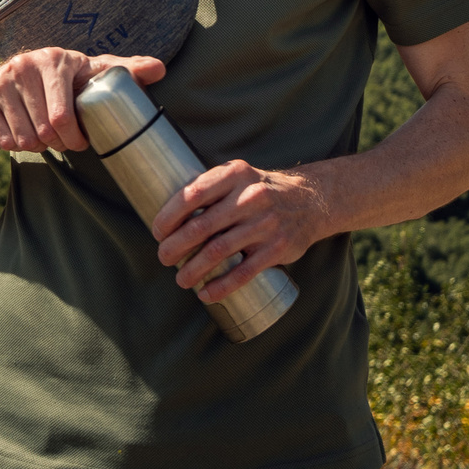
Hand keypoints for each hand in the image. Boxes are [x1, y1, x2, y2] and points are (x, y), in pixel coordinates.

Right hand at [0, 48, 164, 154]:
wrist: (13, 77)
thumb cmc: (64, 77)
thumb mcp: (93, 71)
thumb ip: (127, 69)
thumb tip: (160, 69)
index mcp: (55, 59)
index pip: (62, 116)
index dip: (74, 138)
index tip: (82, 142)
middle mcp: (24, 65)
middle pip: (44, 132)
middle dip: (58, 145)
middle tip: (64, 142)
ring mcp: (0, 81)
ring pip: (23, 139)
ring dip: (38, 146)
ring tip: (46, 135)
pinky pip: (3, 140)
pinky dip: (15, 144)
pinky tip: (24, 132)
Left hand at [151, 159, 331, 302]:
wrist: (310, 200)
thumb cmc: (260, 190)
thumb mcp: (238, 176)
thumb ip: (209, 189)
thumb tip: (168, 216)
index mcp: (235, 174)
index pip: (193, 194)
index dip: (169, 216)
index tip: (158, 231)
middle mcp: (250, 197)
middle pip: (201, 227)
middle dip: (175, 246)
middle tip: (163, 257)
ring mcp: (265, 224)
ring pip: (218, 252)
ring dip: (192, 270)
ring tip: (180, 279)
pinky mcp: (276, 249)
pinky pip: (242, 273)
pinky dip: (220, 287)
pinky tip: (205, 294)